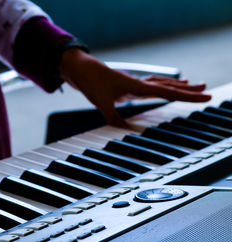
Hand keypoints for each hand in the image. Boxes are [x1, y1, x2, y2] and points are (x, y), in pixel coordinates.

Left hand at [59, 48, 210, 125]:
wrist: (79, 68)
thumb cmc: (90, 81)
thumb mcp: (101, 101)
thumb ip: (113, 117)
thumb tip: (125, 131)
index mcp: (136, 85)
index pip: (167, 91)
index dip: (186, 95)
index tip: (203, 95)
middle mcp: (137, 83)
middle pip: (168, 86)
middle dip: (187, 89)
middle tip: (205, 90)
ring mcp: (132, 83)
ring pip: (160, 84)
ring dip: (176, 85)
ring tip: (190, 84)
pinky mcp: (126, 85)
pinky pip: (149, 86)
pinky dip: (159, 86)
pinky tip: (161, 87)